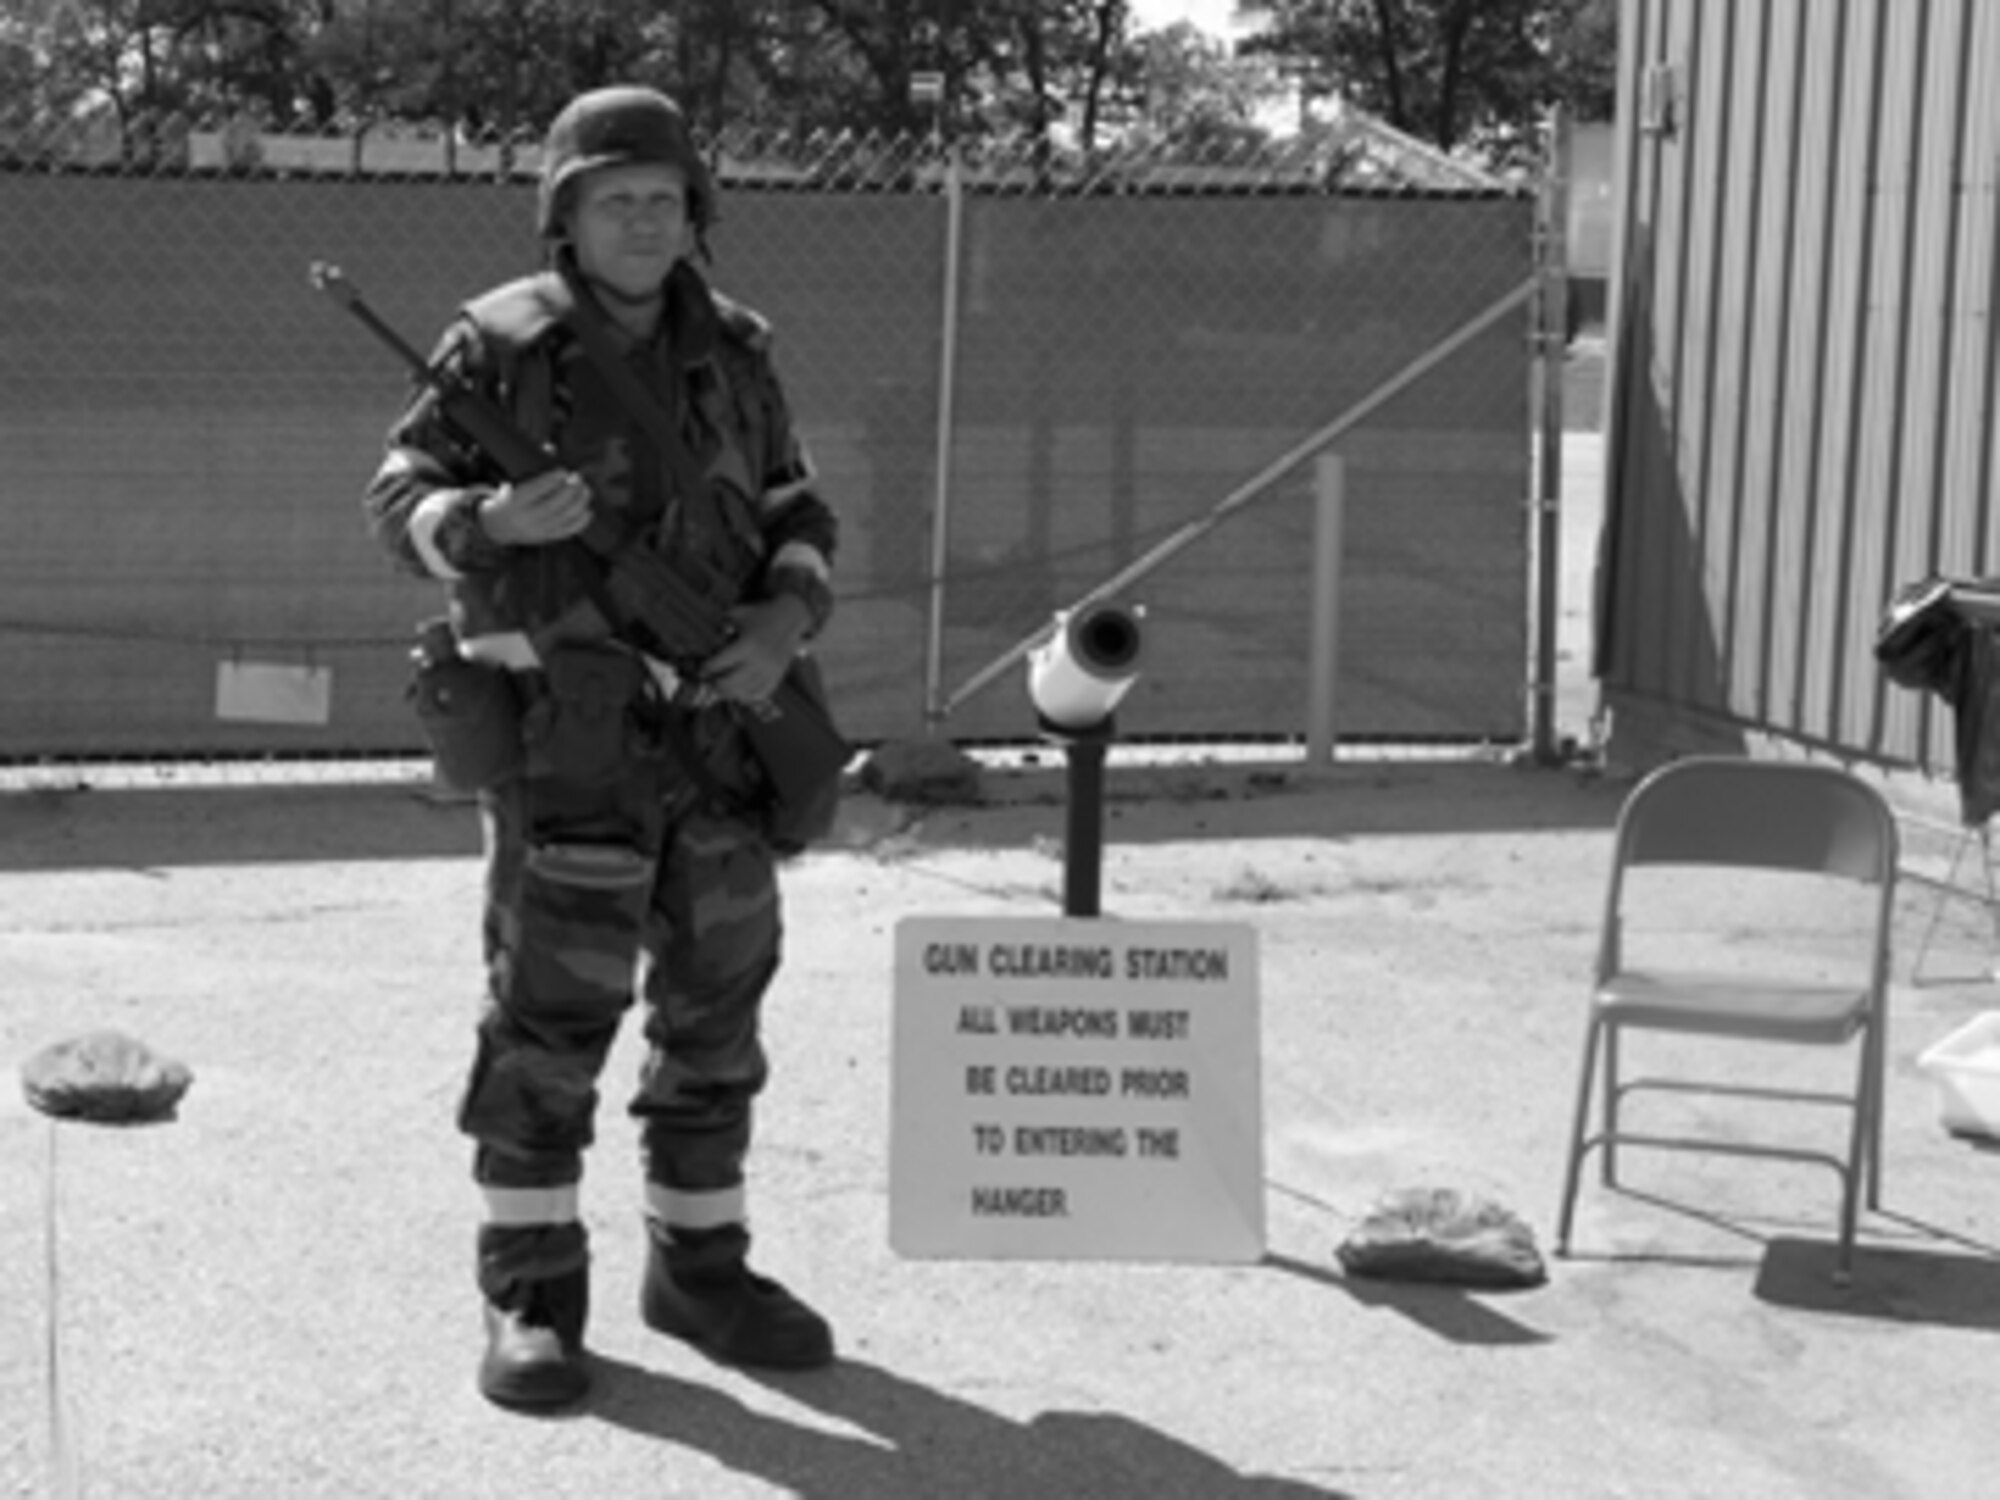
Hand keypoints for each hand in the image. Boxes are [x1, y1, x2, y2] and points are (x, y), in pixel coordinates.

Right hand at [476, 470, 590, 545]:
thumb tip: (551, 447)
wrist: (499, 526)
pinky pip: (565, 531)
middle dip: (568, 491)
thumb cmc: (511, 496)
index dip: (549, 481)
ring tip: (587, 490)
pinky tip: (588, 511)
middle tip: (579, 477)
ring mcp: (536, 530)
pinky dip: (579, 522)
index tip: (563, 470)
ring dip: (577, 504)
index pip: (533, 491)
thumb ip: (532, 464)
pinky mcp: (546, 538)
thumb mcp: (515, 481)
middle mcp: (524, 518)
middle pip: (550, 506)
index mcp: (513, 502)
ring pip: (560, 519)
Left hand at [702, 595, 810, 704]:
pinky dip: (748, 697)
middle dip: (716, 684)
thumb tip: (706, 636)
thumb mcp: (738, 612)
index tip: (701, 670)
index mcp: (747, 645)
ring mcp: (769, 671)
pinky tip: (739, 693)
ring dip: (730, 693)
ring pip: (744, 692)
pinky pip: (761, 694)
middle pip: (730, 683)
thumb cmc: (761, 614)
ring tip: (721, 689)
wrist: (790, 618)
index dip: (706, 668)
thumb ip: (721, 624)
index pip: (720, 663)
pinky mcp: (777, 676)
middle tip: (710, 682)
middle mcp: (758, 661)